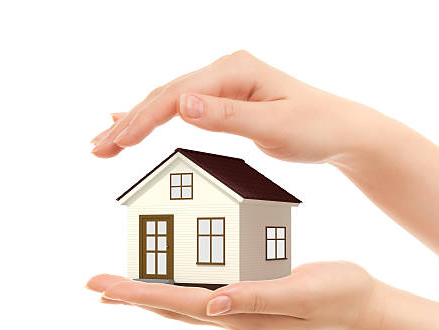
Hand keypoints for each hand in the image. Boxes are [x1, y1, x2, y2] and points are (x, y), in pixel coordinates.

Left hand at [86, 262, 381, 329]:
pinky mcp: (250, 297)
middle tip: (96, 284)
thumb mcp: (299, 292)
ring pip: (184, 305)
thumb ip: (255, 297)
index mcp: (240, 315)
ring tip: (122, 288)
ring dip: (150, 296)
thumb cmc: (336, 295)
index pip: (177, 304)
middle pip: (171, 308)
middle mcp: (233, 316)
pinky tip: (175, 280)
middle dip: (132, 296)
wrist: (362, 307)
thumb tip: (210, 304)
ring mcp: (241, 310)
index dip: (137, 294)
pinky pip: (205, 294)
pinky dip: (180, 288)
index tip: (100, 285)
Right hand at [91, 50, 385, 163]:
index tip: (118, 143)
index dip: (143, 120)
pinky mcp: (228, 99)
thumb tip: (182, 104)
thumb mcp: (274, 127)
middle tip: (97, 149)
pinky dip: (157, 116)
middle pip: (165, 95)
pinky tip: (136, 122)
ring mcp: (226, 83)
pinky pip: (184, 106)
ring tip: (105, 141)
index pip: (176, 96)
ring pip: (169, 101)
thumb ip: (227, 117)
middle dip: (129, 123)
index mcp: (234, 71)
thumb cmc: (315, 128)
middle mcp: (226, 71)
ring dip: (136, 121)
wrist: (342, 130)